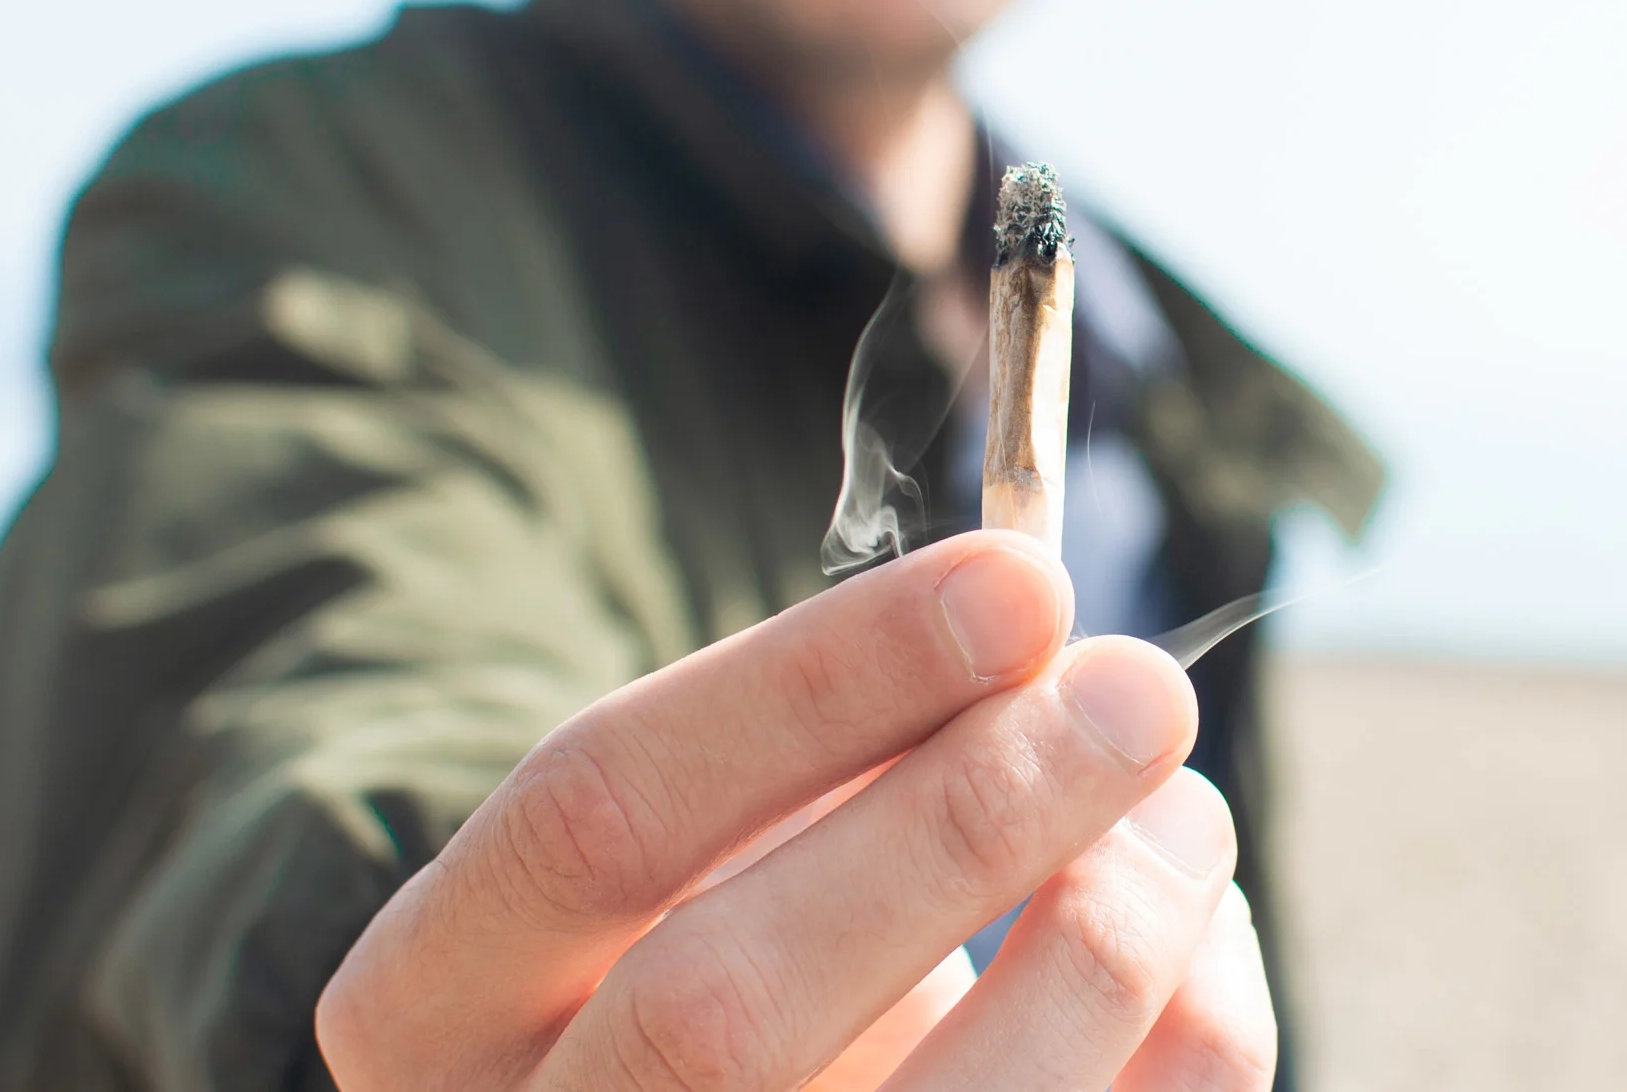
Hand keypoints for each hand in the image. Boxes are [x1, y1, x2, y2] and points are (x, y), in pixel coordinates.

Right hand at [315, 530, 1276, 1089]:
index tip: (1020, 582)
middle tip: (1141, 691)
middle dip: (964, 822)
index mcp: (433, 1005)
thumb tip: (1033, 650)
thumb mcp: (685, 871)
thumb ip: (810, 774)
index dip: (818, 684)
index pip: (594, 814)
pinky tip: (1193, 946)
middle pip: (722, 1004)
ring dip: (1102, 944)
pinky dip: (1183, 1045)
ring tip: (1183, 811)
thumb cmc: (695, 984)